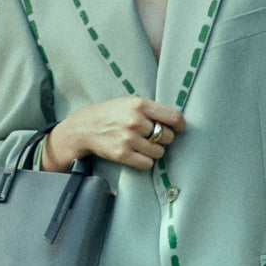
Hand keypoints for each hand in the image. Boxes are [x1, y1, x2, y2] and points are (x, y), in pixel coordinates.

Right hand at [41, 96, 184, 171]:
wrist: (85, 127)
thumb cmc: (111, 113)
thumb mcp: (130, 102)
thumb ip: (151, 109)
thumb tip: (176, 122)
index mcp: (140, 105)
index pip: (173, 117)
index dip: (179, 124)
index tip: (178, 127)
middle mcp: (135, 121)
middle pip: (168, 136)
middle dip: (164, 138)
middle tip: (154, 136)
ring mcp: (128, 139)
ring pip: (159, 152)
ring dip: (155, 150)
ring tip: (144, 144)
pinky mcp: (122, 154)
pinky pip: (148, 163)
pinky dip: (146, 160)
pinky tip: (138, 153)